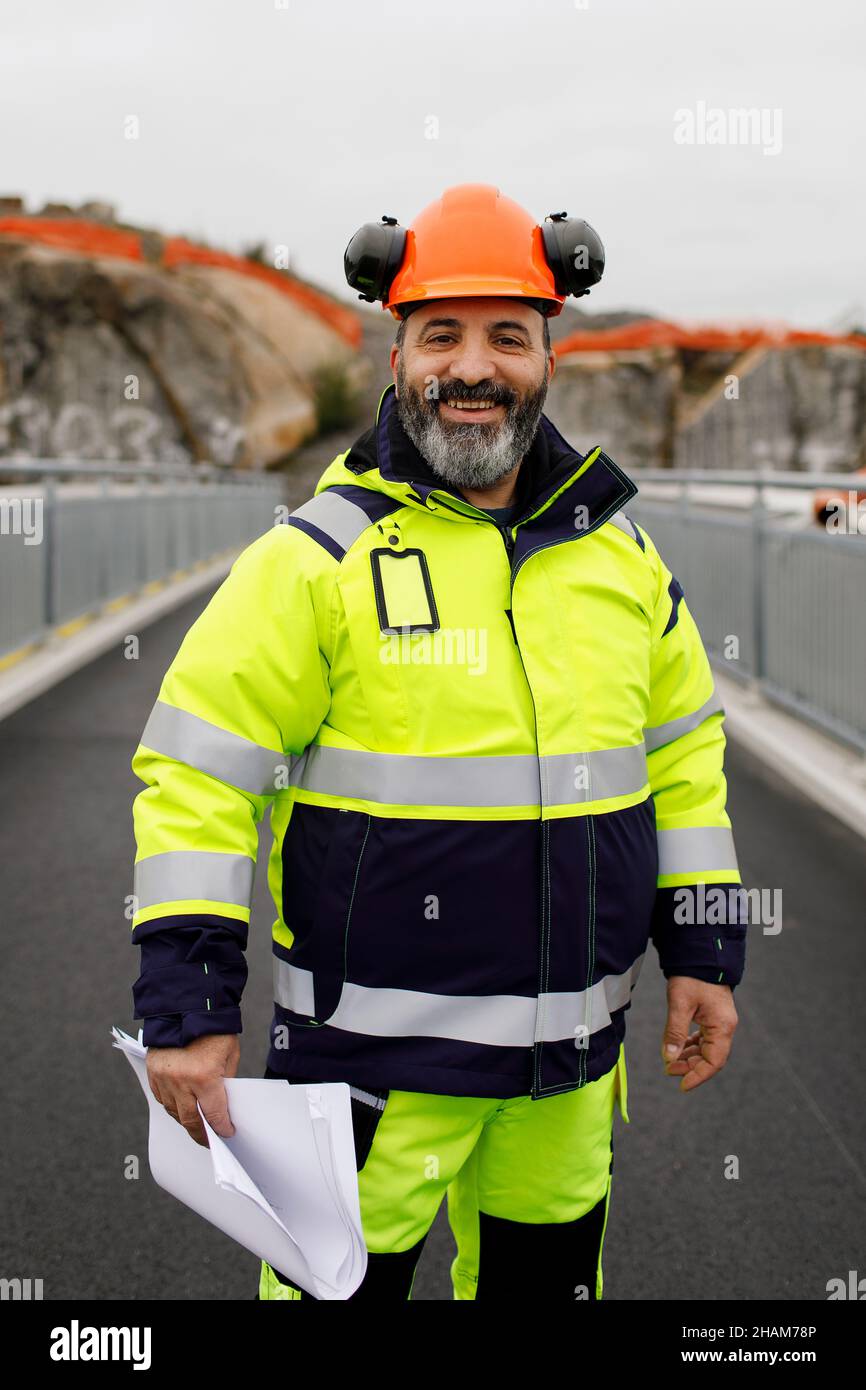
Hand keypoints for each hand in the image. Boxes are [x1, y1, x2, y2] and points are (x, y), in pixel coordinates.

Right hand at [146, 1033, 240, 1146]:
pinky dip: (172, 1105)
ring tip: (196, 1126)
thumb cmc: (213, 1028)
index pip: (213, 1115)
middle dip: (202, 1134)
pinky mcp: (153, 1072)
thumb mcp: (230, 1055)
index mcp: (204, 1077)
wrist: (186, 1006)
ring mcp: (164, 1078)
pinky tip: (181, 1107)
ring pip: (174, 1112)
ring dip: (185, 1121)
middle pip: (190, 1120)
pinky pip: (162, 1098)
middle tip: (209, 1140)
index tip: (227, 1133)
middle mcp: (181, 1081)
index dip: (222, 1127)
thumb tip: (222, 1103)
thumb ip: (225, 1081)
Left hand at [661, 977, 737, 1091]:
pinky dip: (691, 1045)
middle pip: (710, 1058)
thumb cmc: (692, 977)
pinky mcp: (714, 1017)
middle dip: (690, 1067)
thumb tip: (669, 1057)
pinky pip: (705, 1038)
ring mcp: (720, 1022)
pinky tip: (679, 1047)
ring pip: (707, 1049)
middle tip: (668, 1070)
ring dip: (689, 1057)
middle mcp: (725, 1027)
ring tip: (670, 1061)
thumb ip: (675, 1032)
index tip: (681, 1085)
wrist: (701, 954)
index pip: (713, 1062)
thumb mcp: (679, 1004)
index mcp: (722, 1026)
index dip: (698, 1076)